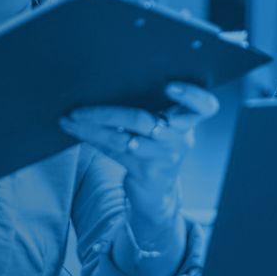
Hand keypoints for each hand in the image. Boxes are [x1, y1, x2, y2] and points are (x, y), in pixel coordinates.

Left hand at [61, 82, 218, 197]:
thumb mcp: (159, 129)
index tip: (170, 86)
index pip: (205, 106)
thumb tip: (101, 82)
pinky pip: (114, 151)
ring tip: (71, 118)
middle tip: (80, 108)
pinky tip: (74, 130)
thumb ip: (144, 108)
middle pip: (144, 120)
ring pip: (122, 138)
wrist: (156, 193)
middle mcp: (180, 139)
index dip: (192, 95)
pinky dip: (91, 138)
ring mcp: (164, 157)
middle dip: (107, 112)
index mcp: (187, 121)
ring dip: (91, 127)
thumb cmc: (154, 150)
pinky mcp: (147, 172)